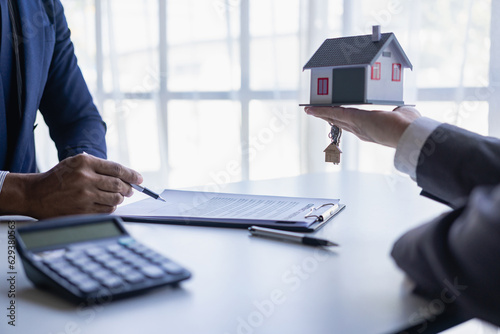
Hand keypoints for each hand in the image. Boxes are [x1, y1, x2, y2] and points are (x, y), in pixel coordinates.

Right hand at [1, 154, 142, 218]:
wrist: (35, 194)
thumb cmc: (58, 178)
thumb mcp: (75, 163)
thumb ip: (98, 165)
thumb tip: (123, 175)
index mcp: (85, 163)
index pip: (116, 169)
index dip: (132, 174)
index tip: (139, 179)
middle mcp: (85, 178)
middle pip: (118, 184)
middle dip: (128, 188)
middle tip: (130, 190)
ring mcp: (84, 196)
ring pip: (115, 199)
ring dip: (120, 198)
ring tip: (119, 197)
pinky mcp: (82, 210)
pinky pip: (106, 210)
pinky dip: (111, 207)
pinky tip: (108, 204)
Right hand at [304, 106, 420, 147]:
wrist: (410, 134)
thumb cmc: (410, 127)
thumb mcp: (402, 115)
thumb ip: (398, 111)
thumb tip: (400, 110)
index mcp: (371, 130)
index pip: (352, 124)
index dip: (342, 120)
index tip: (334, 116)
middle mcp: (361, 130)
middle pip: (339, 122)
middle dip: (327, 117)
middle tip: (316, 112)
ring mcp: (357, 125)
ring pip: (335, 117)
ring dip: (321, 113)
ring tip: (310, 110)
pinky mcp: (355, 118)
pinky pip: (335, 113)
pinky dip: (322, 110)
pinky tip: (312, 108)